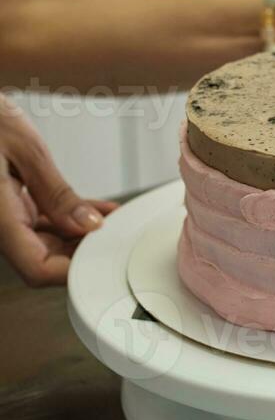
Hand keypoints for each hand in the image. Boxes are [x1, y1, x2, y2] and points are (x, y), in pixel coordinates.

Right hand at [0, 95, 116, 286]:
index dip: (74, 271)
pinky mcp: (5, 200)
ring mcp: (1, 213)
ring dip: (77, 234)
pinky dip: (65, 217)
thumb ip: (56, 194)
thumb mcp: (26, 149)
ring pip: (42, 241)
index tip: (106, 256)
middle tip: (118, 233)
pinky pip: (38, 219)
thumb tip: (88, 227)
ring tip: (113, 218)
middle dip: (82, 251)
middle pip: (43, 259)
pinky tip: (94, 209)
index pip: (38, 269)